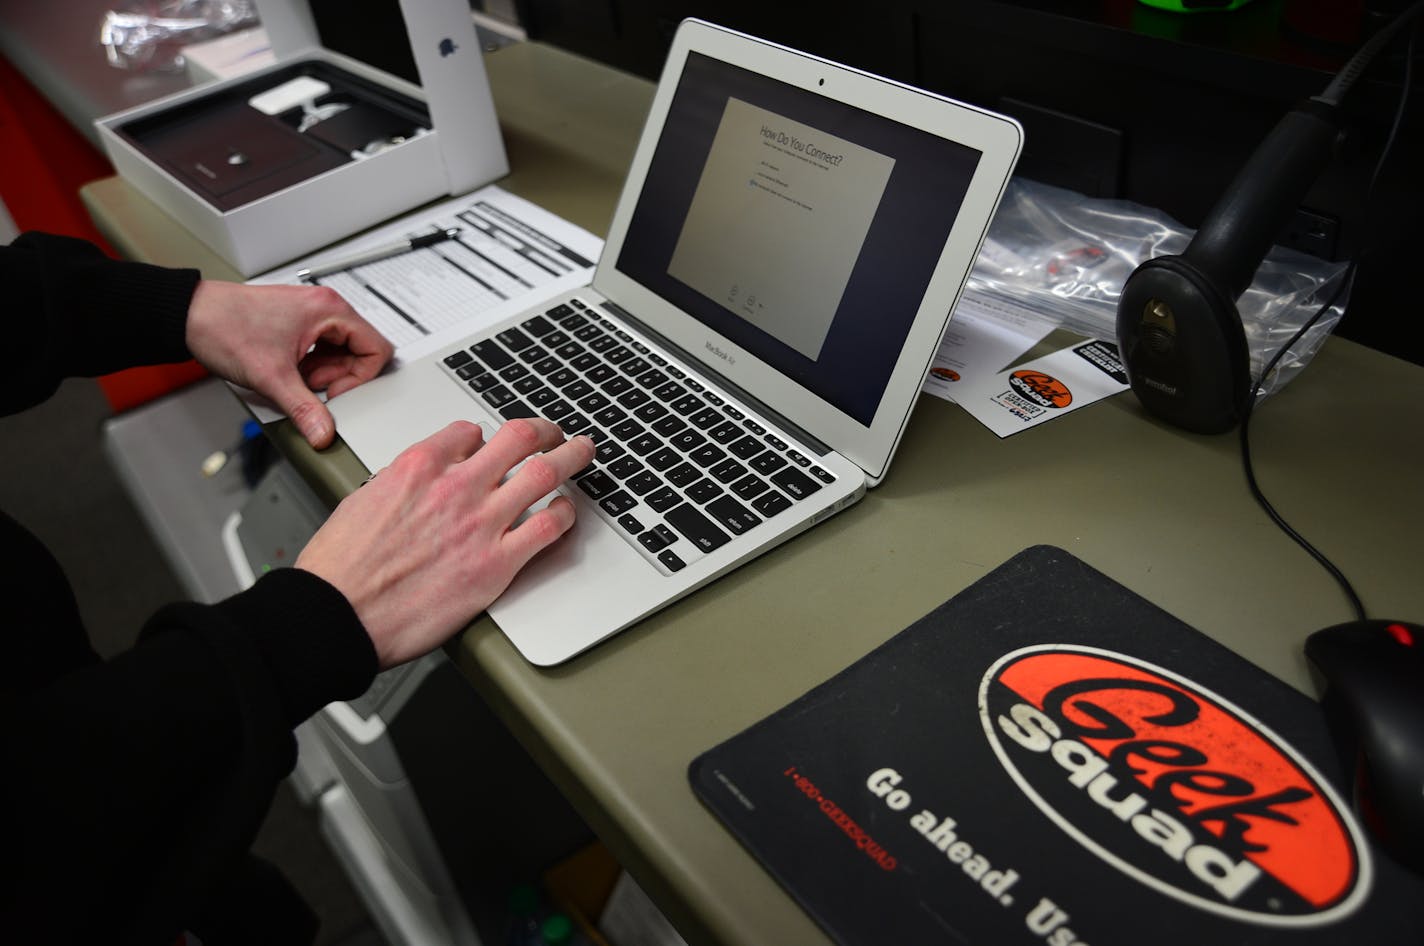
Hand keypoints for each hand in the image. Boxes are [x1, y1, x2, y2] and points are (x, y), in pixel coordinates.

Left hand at [185, 280, 392, 448]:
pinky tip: (288, 374)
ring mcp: (311, 315)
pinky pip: (321, 351)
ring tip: (296, 380)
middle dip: (339, 378)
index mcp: (329, 310)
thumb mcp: (271, 377)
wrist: (189, 316)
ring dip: (323, 375)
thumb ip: (304, 409)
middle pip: (360, 352)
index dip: (361, 378)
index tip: (335, 394)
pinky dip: (309, 369)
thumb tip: (325, 434)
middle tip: (311, 388)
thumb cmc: (224, 327)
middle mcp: (325, 308)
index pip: (377, 348)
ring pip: (340, 354)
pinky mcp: (298, 324)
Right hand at [294, 418, 595, 667]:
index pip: (469, 432)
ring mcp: (480, 523)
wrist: (335, 614)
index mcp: (418, 466)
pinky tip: (566, 513)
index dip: (484, 439)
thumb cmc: (340, 569)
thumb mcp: (362, 500)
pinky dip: (565, 514)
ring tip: (581, 454)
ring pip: (545, 472)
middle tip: (556, 434)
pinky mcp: (496, 564)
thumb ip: (401, 484)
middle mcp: (455, 486)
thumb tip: (419, 484)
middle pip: (519, 438)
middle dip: (545, 431)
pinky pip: (548, 526)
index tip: (490, 448)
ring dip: (571, 458)